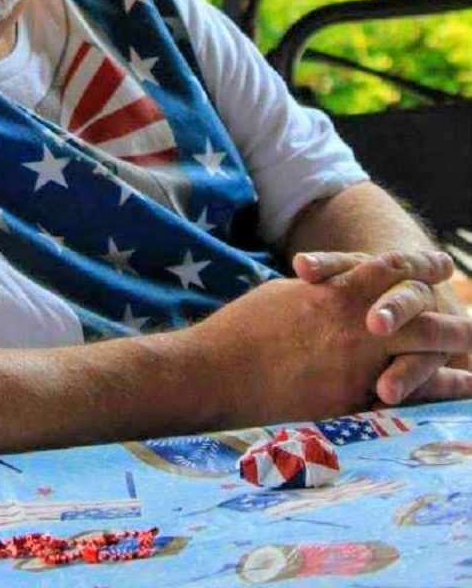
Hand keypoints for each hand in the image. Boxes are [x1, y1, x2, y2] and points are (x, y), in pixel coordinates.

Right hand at [193, 254, 471, 426]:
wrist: (218, 371)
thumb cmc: (242, 329)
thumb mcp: (283, 297)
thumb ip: (318, 296)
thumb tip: (334, 295)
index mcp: (334, 294)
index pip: (389, 270)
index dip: (419, 265)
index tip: (441, 265)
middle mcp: (352, 326)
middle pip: (418, 318)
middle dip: (450, 319)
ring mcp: (353, 365)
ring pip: (420, 357)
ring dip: (452, 359)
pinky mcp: (347, 401)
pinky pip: (403, 397)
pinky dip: (432, 394)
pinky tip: (451, 394)